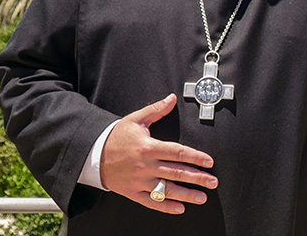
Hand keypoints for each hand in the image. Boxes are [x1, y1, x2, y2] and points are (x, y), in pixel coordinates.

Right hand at [99, 93, 217, 213]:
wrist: (94, 154)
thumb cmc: (116, 136)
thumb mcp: (136, 119)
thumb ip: (156, 110)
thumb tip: (171, 98)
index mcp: (149, 147)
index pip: (178, 153)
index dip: (195, 157)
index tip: (208, 161)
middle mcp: (147, 166)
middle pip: (177, 172)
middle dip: (197, 178)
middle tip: (213, 182)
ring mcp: (140, 181)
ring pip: (168, 189)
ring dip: (186, 195)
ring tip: (202, 197)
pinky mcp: (133, 192)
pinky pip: (152, 202)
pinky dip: (166, 206)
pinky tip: (179, 208)